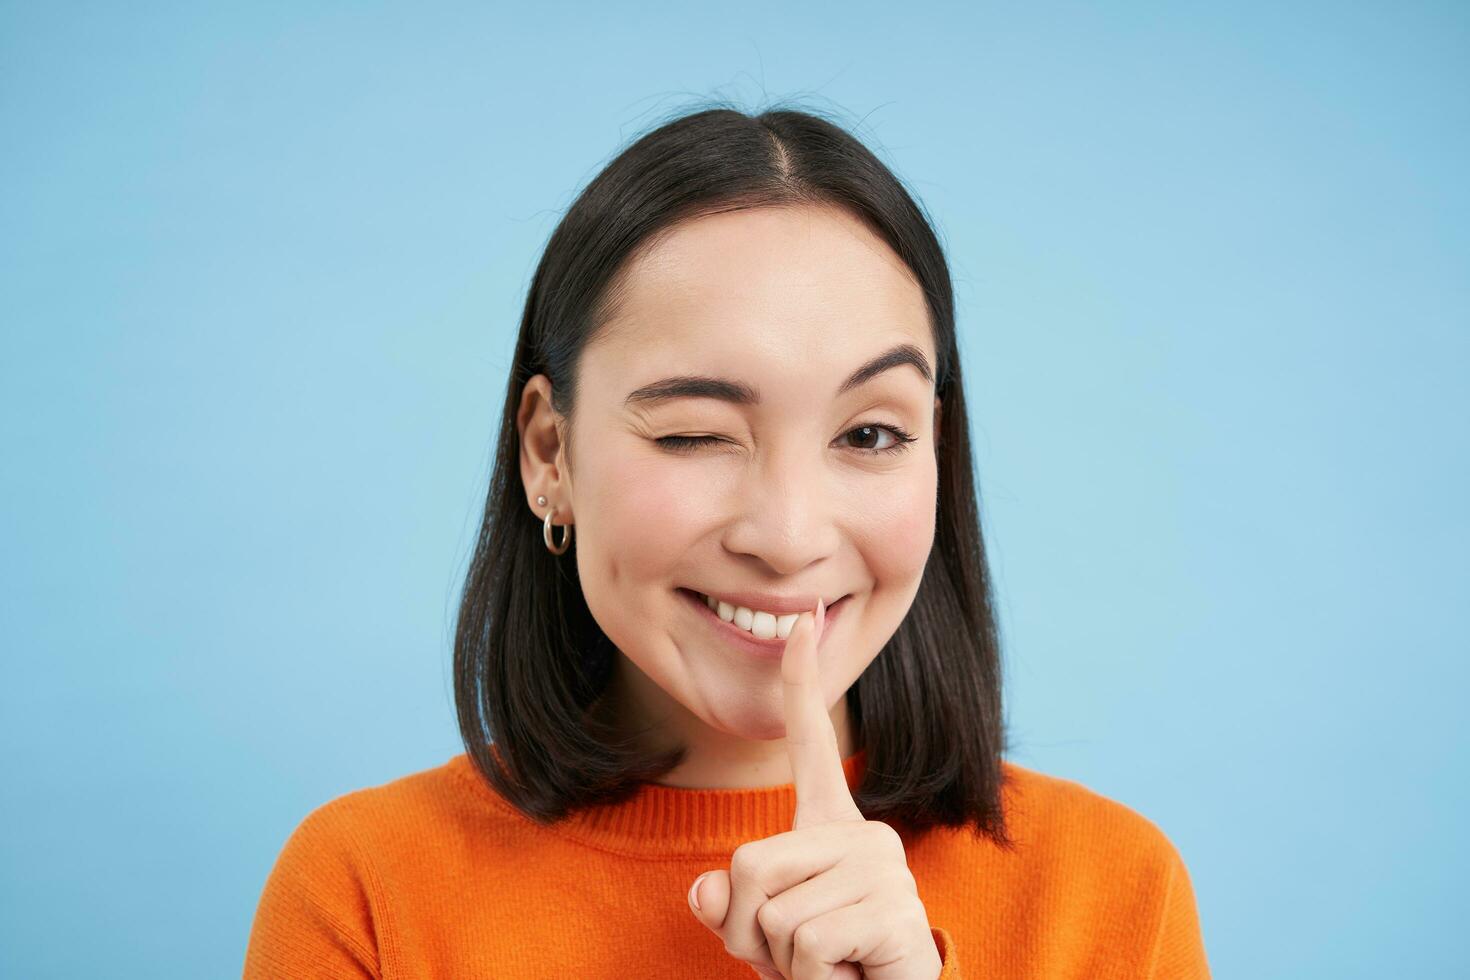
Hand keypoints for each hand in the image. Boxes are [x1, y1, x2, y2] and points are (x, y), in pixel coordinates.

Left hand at [687, 598, 942, 979]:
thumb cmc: (826, 970)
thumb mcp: (761, 934)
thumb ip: (728, 905)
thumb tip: (706, 892)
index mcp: (833, 827)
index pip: (813, 744)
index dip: (801, 684)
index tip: (801, 621)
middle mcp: (864, 834)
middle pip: (749, 864)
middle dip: (749, 930)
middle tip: (799, 957)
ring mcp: (885, 869)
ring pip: (772, 912)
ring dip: (781, 962)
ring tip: (830, 969)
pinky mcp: (896, 913)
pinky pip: (805, 943)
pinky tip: (848, 978)